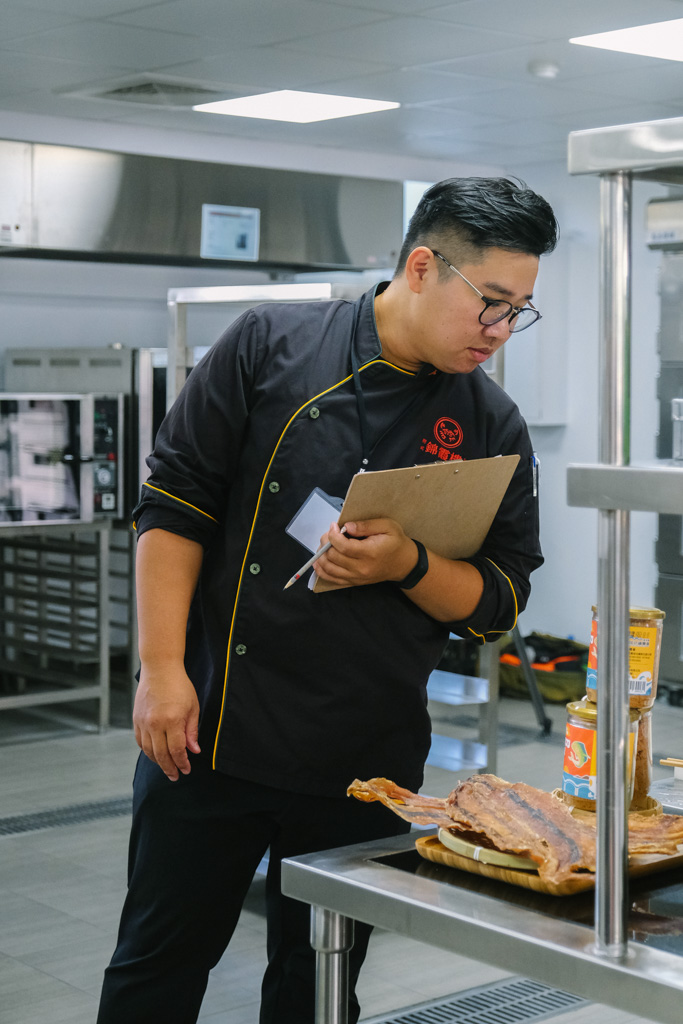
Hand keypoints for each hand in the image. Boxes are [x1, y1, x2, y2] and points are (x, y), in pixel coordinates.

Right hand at [133, 665, 200, 780]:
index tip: (187, 770)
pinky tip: (155, 754)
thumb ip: (192, 731)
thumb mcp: (193, 707)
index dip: (182, 763)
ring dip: (158, 762)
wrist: (160, 668)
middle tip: (175, 776)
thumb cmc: (179, 685)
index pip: (176, 750)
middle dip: (170, 768)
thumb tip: (194, 750)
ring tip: (167, 768)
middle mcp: (155, 724)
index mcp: (172, 720)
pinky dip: (147, 750)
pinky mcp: (136, 719)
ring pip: (148, 750)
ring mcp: (143, 722)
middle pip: (161, 755)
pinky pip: (140, 741)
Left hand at [314, 519, 417, 587]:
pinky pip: (332, 579)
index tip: (334, 525)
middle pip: (333, 557)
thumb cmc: (396, 542)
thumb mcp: (387, 526)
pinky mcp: (353, 582)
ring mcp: (356, 577)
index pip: (343, 546)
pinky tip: (319, 560)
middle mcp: (361, 568)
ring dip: (321, 555)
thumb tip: (346, 526)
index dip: (333, 535)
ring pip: (329, 569)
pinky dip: (322, 570)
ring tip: (325, 544)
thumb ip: (366, 525)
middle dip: (325, 542)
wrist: (404, 564)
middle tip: (329, 533)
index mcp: (370, 553)